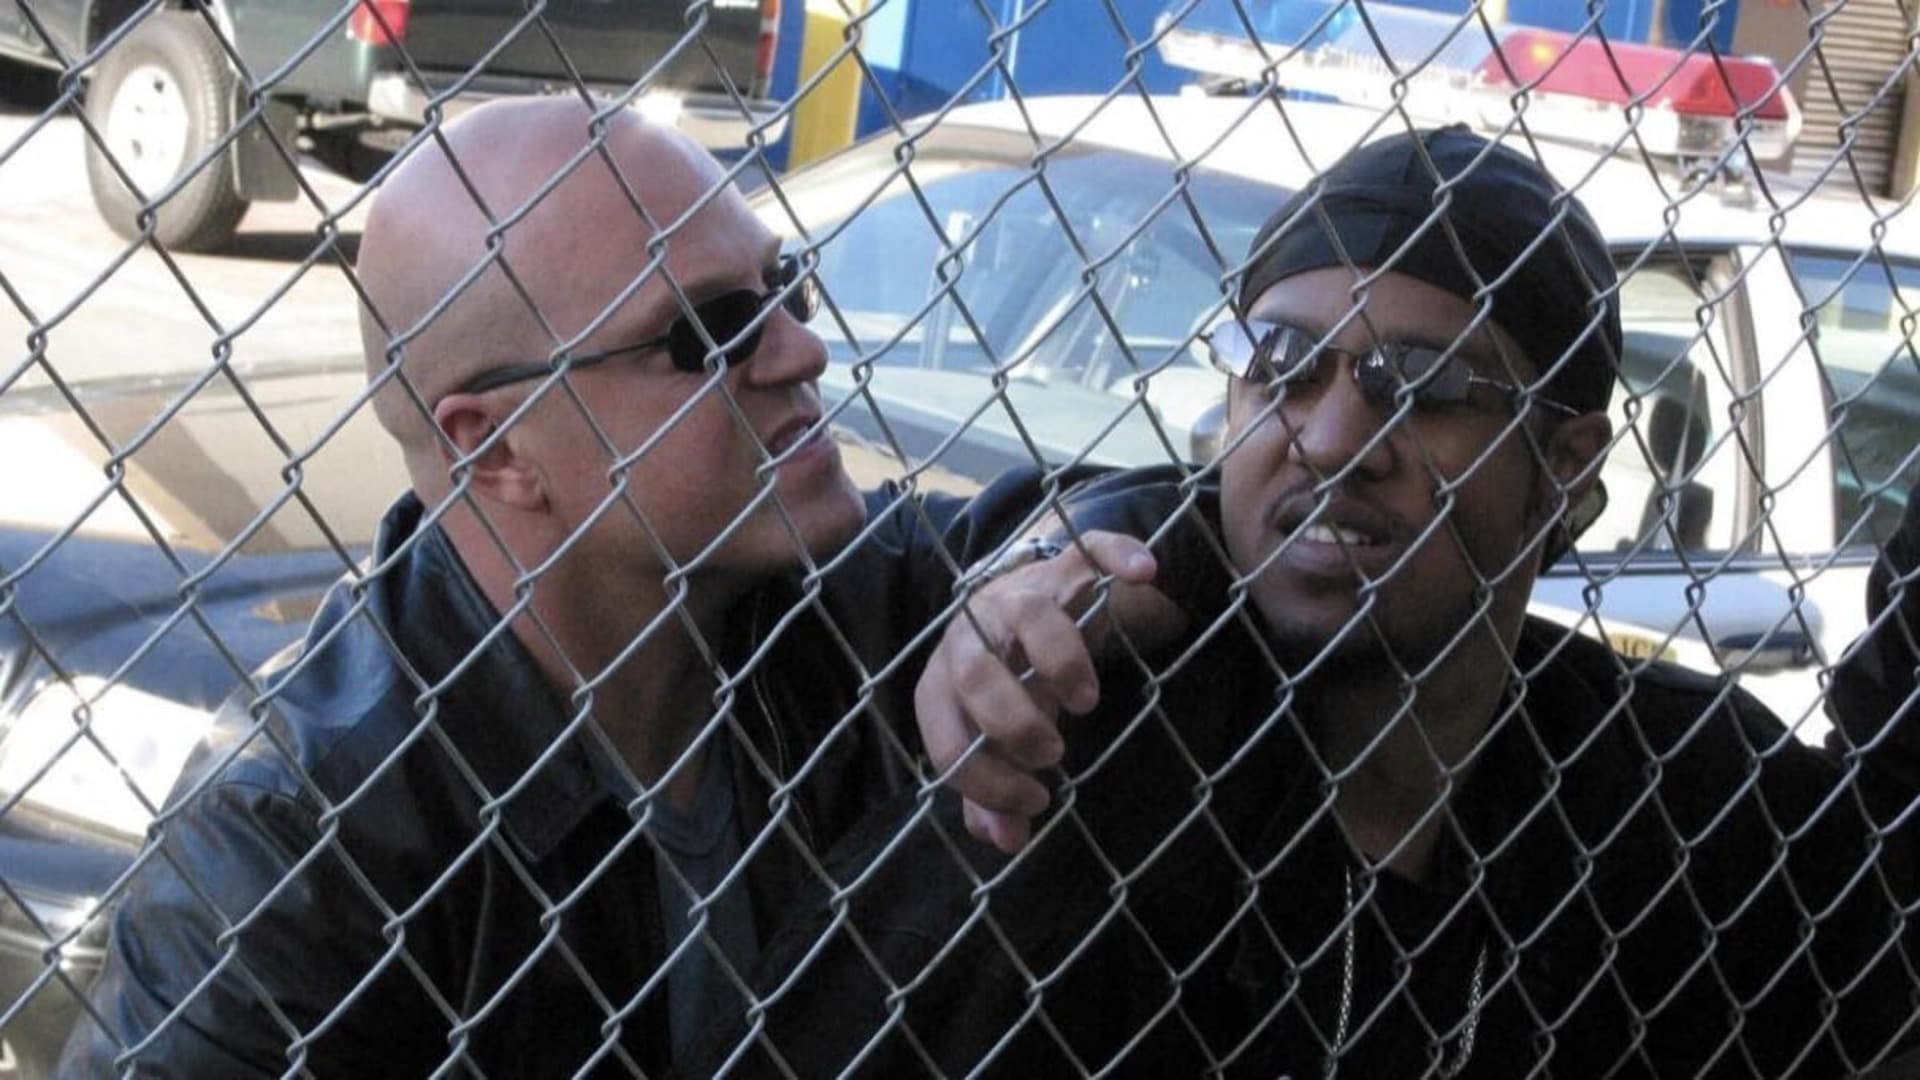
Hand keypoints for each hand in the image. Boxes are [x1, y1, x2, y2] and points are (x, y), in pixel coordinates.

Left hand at [914, 531, 1176, 852]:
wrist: (1030, 602)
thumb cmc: (1010, 682)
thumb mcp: (999, 738)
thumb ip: (994, 790)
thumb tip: (1006, 841)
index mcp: (945, 681)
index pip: (945, 736)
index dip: (985, 778)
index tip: (1036, 799)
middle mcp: (972, 632)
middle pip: (974, 673)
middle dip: (1012, 724)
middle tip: (1053, 753)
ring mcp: (1018, 593)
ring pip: (1028, 612)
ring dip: (1057, 660)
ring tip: (1087, 703)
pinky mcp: (1066, 566)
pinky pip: (1090, 550)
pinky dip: (1117, 555)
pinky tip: (1146, 571)